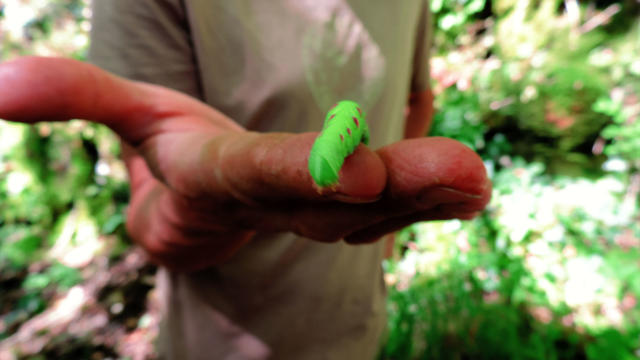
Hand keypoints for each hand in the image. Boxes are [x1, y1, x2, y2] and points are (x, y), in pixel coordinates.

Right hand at [0, 57, 490, 270]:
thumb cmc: (176, 154)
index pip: (260, 174)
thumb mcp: (130, 116)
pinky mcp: (351, 212)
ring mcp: (318, 215)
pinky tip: (472, 188)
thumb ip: (75, 98)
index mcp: (222, 180)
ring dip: (430, 196)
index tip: (356, 166)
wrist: (210, 214)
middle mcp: (276, 205)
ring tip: (479, 179)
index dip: (302, 172)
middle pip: (337, 198)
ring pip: (377, 211)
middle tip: (466, 173)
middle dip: (397, 189)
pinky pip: (394, 207)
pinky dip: (433, 199)